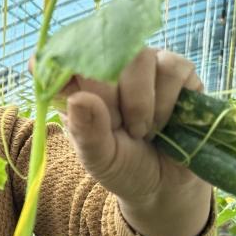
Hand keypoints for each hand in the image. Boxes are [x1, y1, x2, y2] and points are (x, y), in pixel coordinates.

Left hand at [37, 47, 208, 200]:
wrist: (168, 181)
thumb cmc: (125, 167)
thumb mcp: (100, 159)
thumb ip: (87, 132)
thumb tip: (79, 98)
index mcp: (78, 88)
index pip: (59, 59)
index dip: (62, 65)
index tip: (74, 91)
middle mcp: (108, 69)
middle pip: (102, 53)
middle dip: (110, 98)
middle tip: (118, 128)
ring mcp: (143, 65)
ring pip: (139, 59)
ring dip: (141, 104)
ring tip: (142, 131)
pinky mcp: (176, 69)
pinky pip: (172, 69)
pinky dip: (167, 102)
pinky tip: (164, 122)